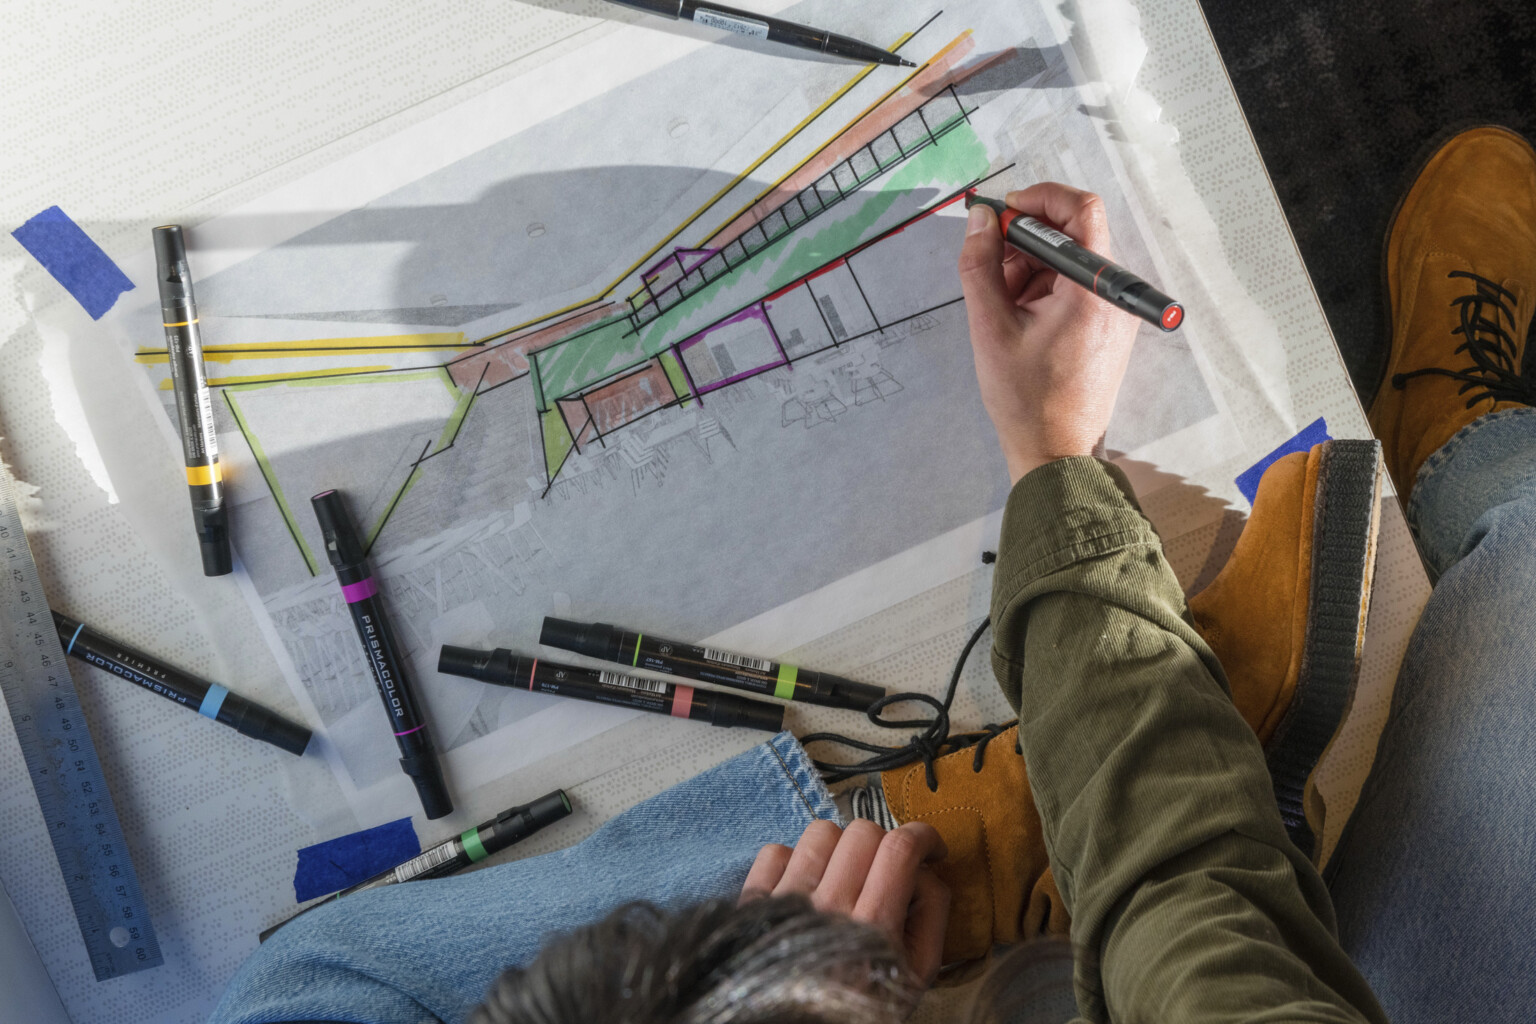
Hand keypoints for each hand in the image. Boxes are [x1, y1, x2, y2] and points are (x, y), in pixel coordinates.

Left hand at [741, 820, 949, 984]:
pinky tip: (809, 885)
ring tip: (846, 874)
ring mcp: (788, 901)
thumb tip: (927, 867)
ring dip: (841, 847)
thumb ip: (932, 914)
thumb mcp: (918, 972)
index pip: (899, 849)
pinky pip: (776, 851)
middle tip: (887, 868)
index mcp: (874, 926)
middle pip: (862, 833)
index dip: (923, 835)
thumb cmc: (865, 1003)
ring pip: (820, 833)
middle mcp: (829, 907)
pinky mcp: (757, 902)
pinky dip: (795, 860)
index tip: (930, 847)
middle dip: (884, 842)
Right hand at [958, 183, 1139, 482]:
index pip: (1081, 210)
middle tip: (991, 272)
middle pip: (1071, 236)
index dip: (1039, 199)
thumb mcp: (990, 327)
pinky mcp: (1107, 327)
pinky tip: (1019, 321)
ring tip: (1003, 309)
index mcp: (1092, 289)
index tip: (1004, 212)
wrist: (1055, 452)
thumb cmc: (1026, 399)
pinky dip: (1042, 291)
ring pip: (1068, 263)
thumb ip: (980, 265)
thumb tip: (980, 220)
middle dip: (1025, 244)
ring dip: (1029, 271)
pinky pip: (1074, 288)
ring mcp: (1113, 312)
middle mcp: (1112, 295)